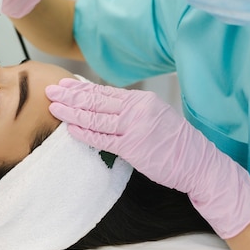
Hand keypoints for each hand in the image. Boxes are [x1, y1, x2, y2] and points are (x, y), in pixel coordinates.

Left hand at [46, 78, 249, 238]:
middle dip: (70, 96)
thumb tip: (101, 105)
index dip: (80, 89)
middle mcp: (137, 109)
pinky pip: (102, 138)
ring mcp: (135, 127)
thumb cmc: (174, 142)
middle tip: (50, 91)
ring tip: (54, 107)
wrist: (198, 162)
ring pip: (95, 117)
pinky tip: (69, 128)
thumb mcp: (154, 116)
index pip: (104, 92)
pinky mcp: (133, 147)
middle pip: (96, 100)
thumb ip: (130, 110)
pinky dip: (84, 132)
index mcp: (141, 99)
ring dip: (71, 112)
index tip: (64, 86)